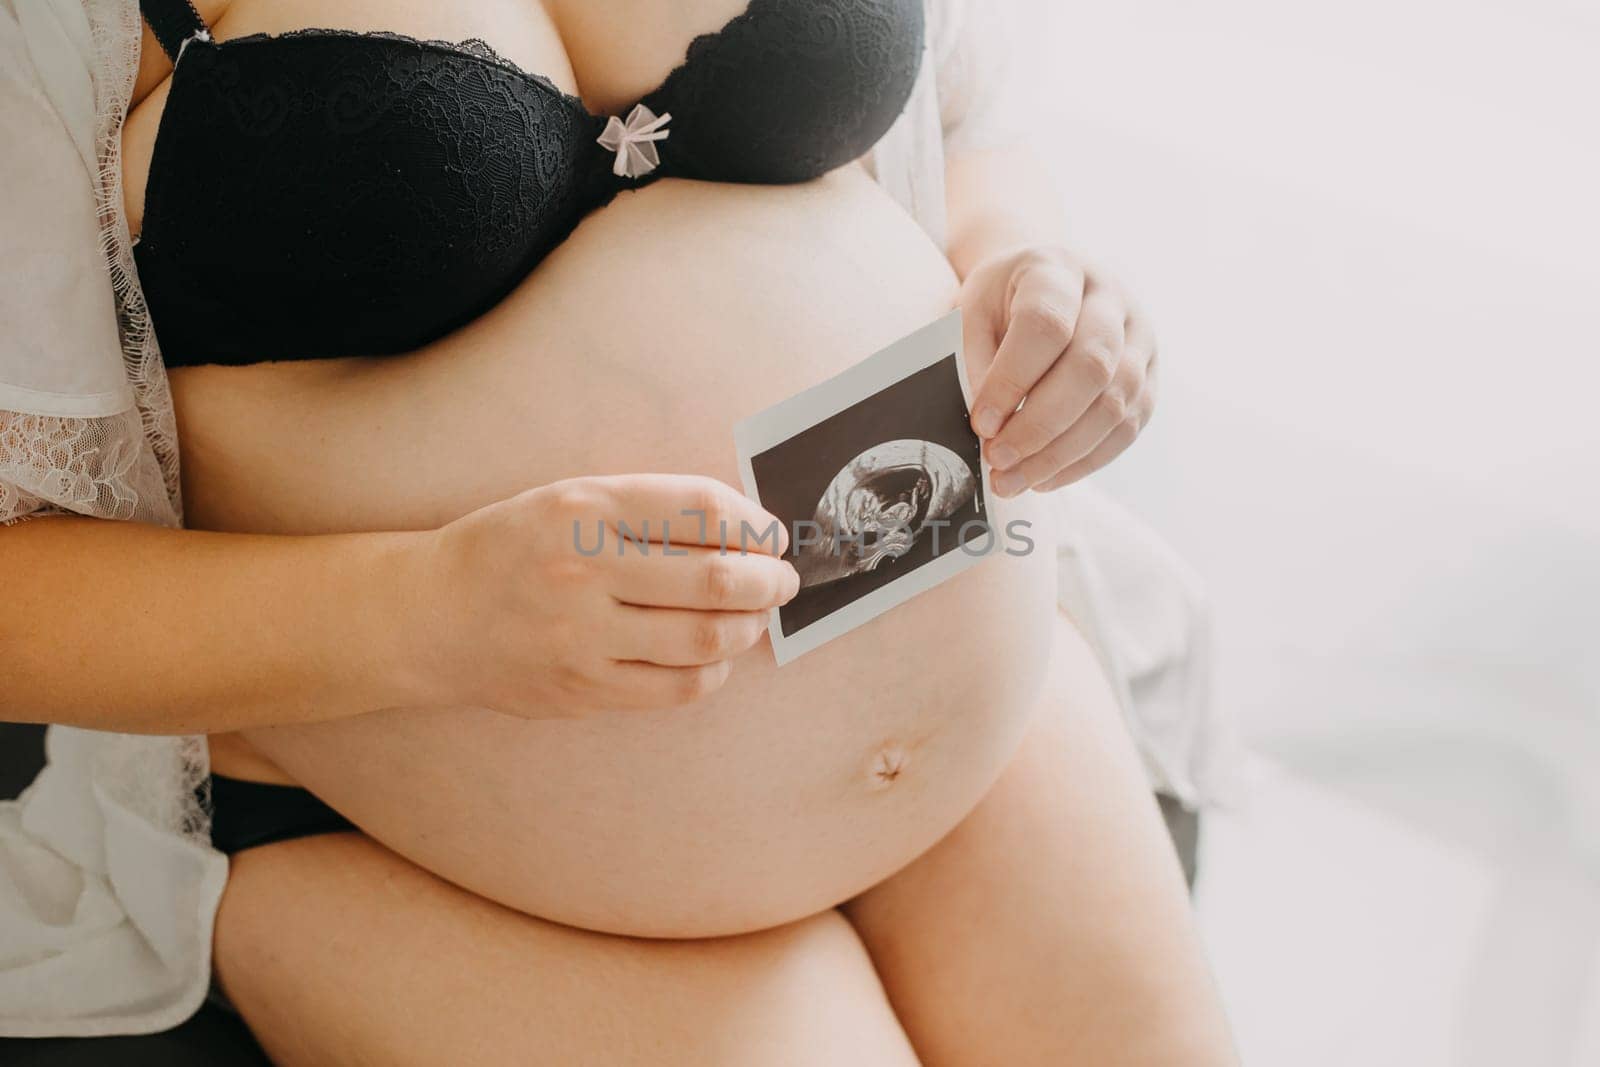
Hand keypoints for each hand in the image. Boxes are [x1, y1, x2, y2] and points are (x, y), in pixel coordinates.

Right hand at [406, 475, 798, 716]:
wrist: (430, 616)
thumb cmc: (513, 548)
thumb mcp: (569, 499)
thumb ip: (648, 510)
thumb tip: (746, 532)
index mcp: (585, 508)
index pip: (702, 511)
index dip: (756, 525)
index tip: (772, 536)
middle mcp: (584, 571)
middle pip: (716, 580)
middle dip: (769, 581)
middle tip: (783, 581)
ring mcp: (582, 638)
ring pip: (704, 640)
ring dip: (747, 628)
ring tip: (754, 618)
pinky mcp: (582, 690)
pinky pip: (675, 688)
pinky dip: (711, 672)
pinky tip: (713, 656)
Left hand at [960, 246, 1157, 494]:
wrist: (1047, 284)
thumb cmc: (1002, 301)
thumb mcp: (972, 313)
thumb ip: (974, 361)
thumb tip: (987, 427)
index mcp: (1059, 269)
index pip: (1046, 324)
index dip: (1012, 380)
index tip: (980, 423)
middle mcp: (1112, 298)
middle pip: (1092, 366)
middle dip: (1040, 425)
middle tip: (997, 459)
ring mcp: (1140, 337)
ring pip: (1115, 404)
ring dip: (1060, 453)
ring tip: (1012, 480)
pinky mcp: (1150, 376)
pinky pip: (1127, 428)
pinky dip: (1083, 461)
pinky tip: (1043, 478)